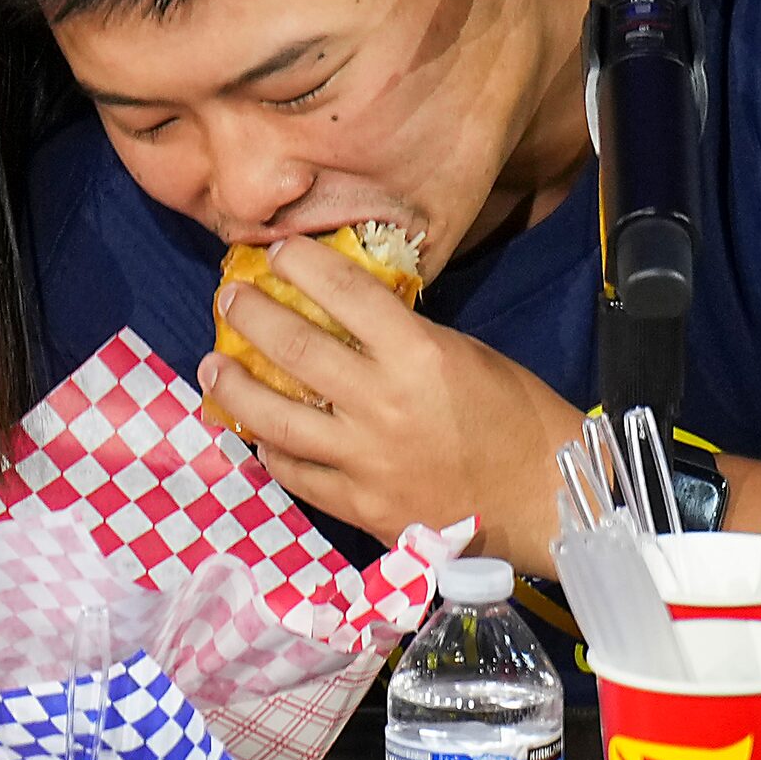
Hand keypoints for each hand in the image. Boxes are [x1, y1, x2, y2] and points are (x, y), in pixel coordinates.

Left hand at [195, 233, 572, 556]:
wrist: (548, 500)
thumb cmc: (518, 418)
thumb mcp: (465, 354)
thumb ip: (404, 340)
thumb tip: (348, 319)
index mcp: (418, 355)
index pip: (345, 293)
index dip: (302, 264)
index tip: (274, 253)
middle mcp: (383, 404)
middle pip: (293, 350)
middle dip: (250, 318)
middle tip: (229, 302)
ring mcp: (366, 459)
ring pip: (275, 420)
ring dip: (234, 389)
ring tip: (212, 369)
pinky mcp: (360, 506)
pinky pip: (296, 476)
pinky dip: (271, 452)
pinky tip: (257, 436)